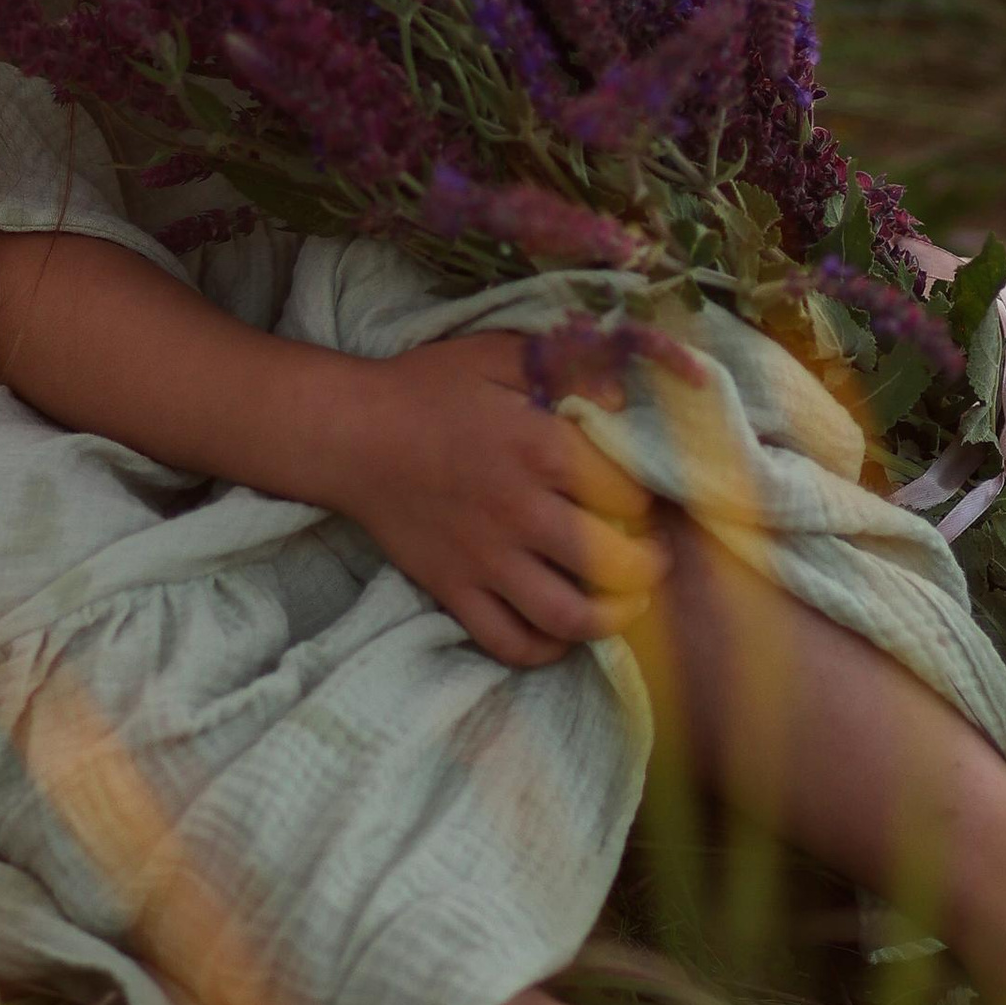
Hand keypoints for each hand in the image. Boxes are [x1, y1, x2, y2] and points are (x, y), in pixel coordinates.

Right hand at [320, 334, 669, 668]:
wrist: (350, 434)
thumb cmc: (428, 390)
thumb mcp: (500, 355)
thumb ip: (568, 366)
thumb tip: (624, 397)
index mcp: (539, 448)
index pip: (627, 493)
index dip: (652, 502)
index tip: (654, 502)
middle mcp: (519, 510)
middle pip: (611, 564)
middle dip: (649, 570)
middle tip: (655, 560)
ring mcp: (484, 559)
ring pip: (566, 615)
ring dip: (611, 620)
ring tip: (625, 607)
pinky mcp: (452, 590)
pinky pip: (506, 641)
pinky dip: (543, 649)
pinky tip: (560, 633)